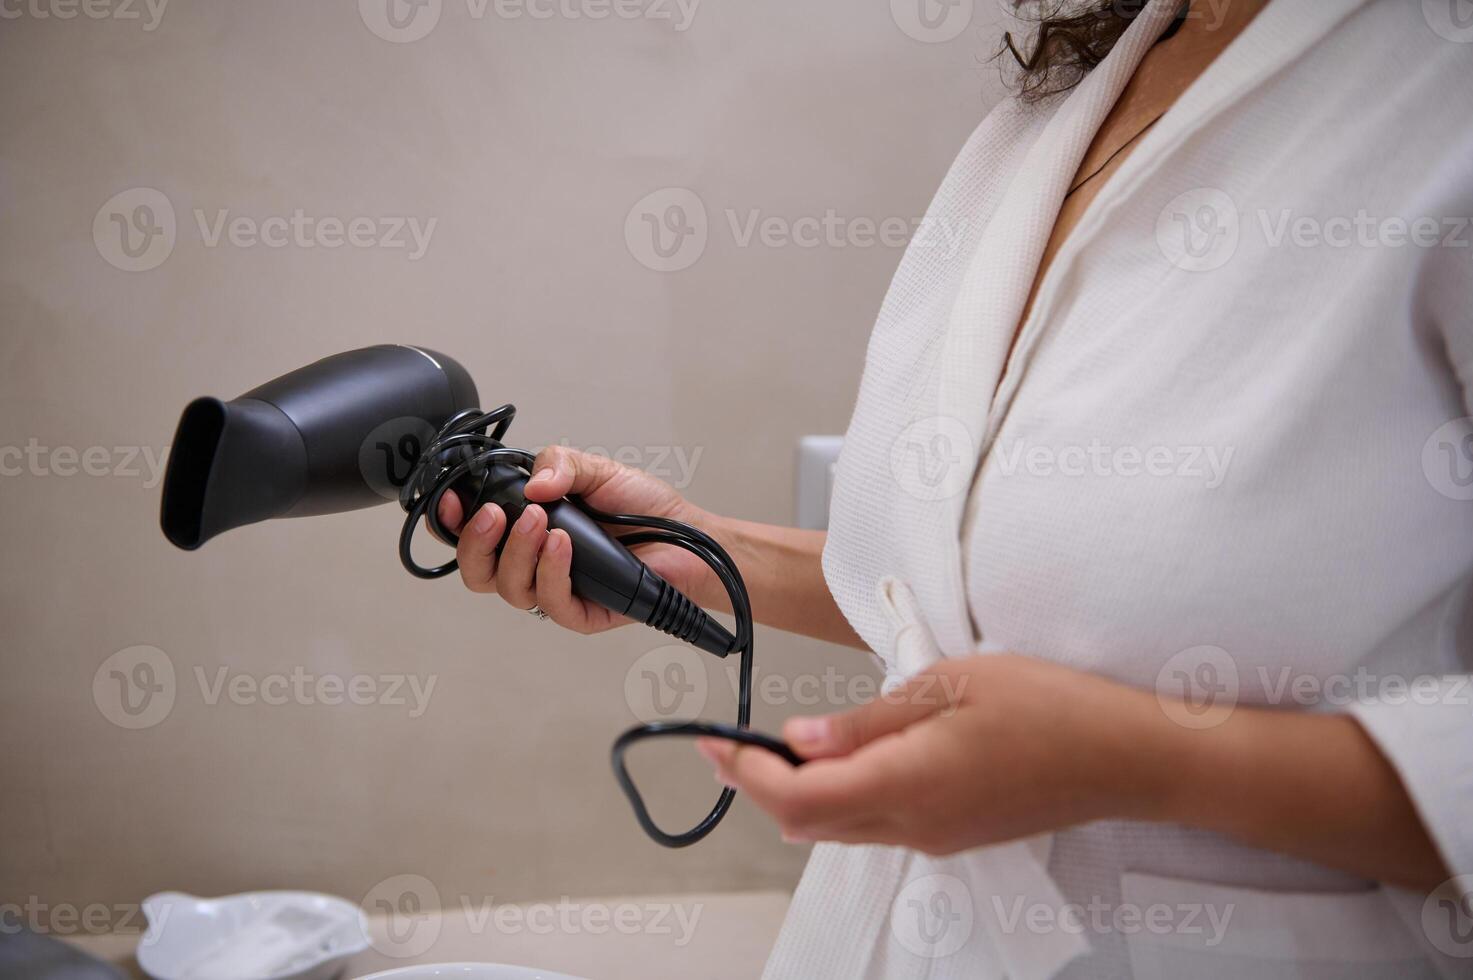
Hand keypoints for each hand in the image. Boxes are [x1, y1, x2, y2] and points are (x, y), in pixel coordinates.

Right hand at [432, 445, 718, 633]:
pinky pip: (550, 602)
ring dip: (518, 552)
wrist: (688, 536)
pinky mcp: (580, 614)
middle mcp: (533, 562)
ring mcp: (555, 589)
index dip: (451, 522)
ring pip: (509, 588)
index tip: (451, 501)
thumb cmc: (643, 507)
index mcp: (527, 528)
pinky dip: (551, 571)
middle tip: (496, 514)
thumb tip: (531, 485)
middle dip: (475, 542)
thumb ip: (560, 464)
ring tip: (541, 521)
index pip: (473, 534)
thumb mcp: (596, 469)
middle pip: (478, 570)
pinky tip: (563, 545)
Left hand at [696, 654, 1166, 852]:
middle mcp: (915, 824)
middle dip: (757, 786)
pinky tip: (840, 758)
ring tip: (771, 747)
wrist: (1126, 755)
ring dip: (795, 795)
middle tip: (727, 743)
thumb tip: (798, 739)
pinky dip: (838, 798)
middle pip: (808, 822)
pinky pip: (875, 825)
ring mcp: (935, 836)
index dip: (744, 772)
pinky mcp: (952, 833)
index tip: (710, 741)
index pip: (798, 797)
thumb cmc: (1050, 705)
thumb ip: (868, 720)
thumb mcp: (950, 685)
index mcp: (910, 783)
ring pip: (838, 829)